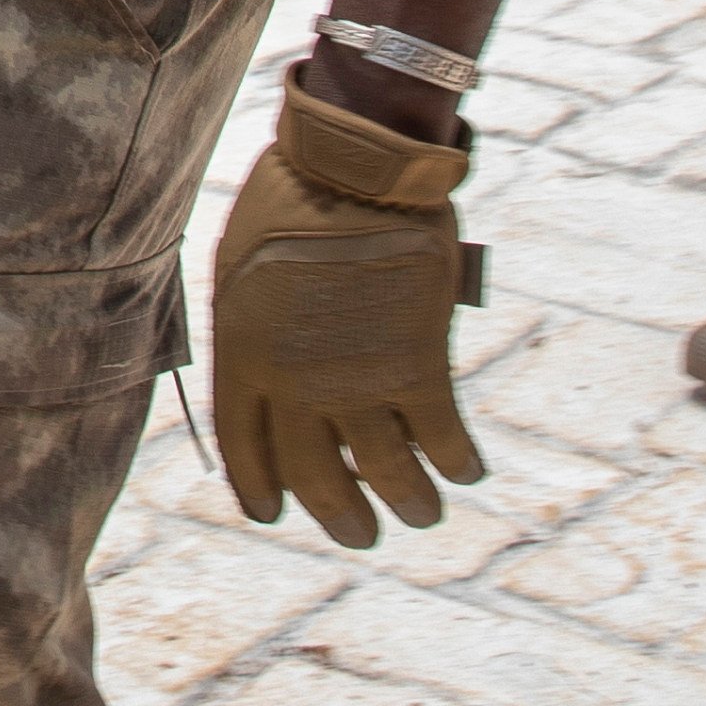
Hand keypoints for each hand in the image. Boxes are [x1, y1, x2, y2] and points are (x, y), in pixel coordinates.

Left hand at [213, 69, 484, 548]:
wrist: (351, 171)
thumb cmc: (290, 202)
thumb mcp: (239, 267)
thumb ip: (252, 327)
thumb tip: (263, 368)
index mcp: (241, 352)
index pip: (243, 444)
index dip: (259, 486)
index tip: (273, 514)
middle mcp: (294, 380)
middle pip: (313, 474)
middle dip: (339, 514)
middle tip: (359, 535)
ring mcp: (356, 378)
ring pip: (384, 472)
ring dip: (406, 502)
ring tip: (420, 515)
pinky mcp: (417, 365)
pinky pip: (441, 438)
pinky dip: (456, 462)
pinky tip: (466, 471)